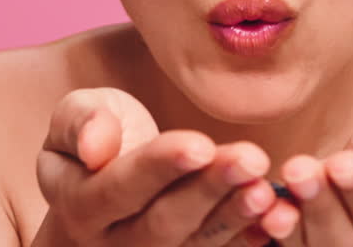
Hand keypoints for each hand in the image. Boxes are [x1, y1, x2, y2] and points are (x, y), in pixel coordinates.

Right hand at [31, 87, 292, 245]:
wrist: (97, 193)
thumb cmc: (90, 145)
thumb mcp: (73, 118)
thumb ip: (80, 123)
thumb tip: (95, 146)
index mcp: (80, 205)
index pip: (119, 188)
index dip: (159, 167)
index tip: (199, 144)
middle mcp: (114, 244)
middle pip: (164, 222)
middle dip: (210, 190)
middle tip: (251, 159)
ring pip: (195, 244)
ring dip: (235, 217)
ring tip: (267, 189)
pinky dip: (251, 238)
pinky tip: (280, 215)